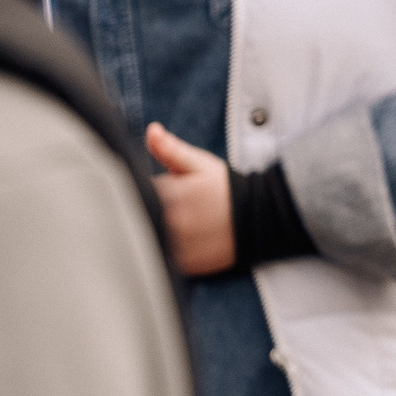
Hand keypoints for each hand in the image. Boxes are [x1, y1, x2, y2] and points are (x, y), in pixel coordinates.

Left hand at [145, 122, 235, 276]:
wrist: (261, 217)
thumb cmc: (227, 187)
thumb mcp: (200, 164)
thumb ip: (170, 149)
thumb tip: (151, 130)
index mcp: (170, 195)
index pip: (134, 194)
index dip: (138, 192)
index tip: (147, 192)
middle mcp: (173, 223)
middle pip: (137, 220)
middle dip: (141, 214)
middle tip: (157, 210)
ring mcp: (179, 247)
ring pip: (147, 242)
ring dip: (149, 236)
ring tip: (164, 228)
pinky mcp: (187, 265)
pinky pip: (162, 261)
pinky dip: (162, 254)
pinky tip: (173, 244)